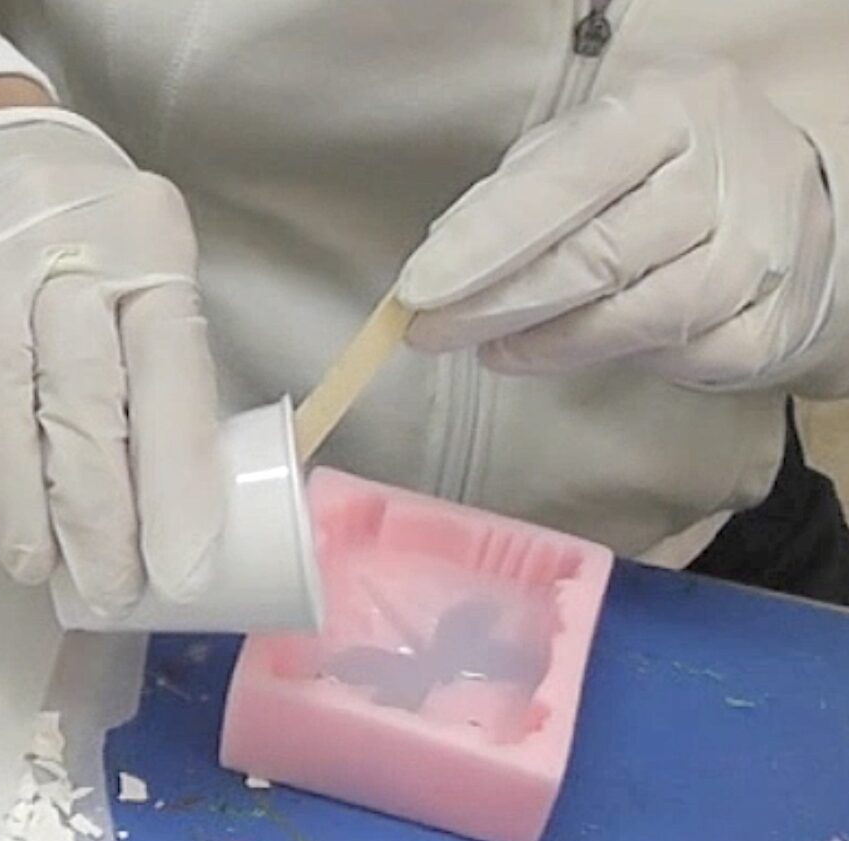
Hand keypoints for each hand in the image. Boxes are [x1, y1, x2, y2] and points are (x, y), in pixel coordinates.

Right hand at [0, 108, 224, 613]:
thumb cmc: (104, 248)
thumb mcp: (160, 288)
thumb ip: (167, 383)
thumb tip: (172, 512)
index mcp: (152, 250)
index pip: (171, 376)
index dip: (176, 481)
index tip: (184, 568)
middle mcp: (65, 247)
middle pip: (82, 396)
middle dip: (98, 512)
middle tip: (113, 588)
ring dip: (20, 501)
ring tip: (42, 567)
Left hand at [399, 61, 835, 390]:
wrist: (790, 204)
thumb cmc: (666, 172)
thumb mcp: (598, 146)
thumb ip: (524, 191)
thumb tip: (446, 255)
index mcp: (669, 111)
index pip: (563, 181)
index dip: (483, 243)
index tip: (419, 291)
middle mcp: (723, 178)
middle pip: (594, 259)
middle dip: (496, 306)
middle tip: (433, 334)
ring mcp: (758, 256)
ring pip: (635, 321)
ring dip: (547, 344)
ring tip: (497, 348)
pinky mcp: (769, 327)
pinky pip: (677, 360)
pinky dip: (618, 360)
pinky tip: (586, 345)